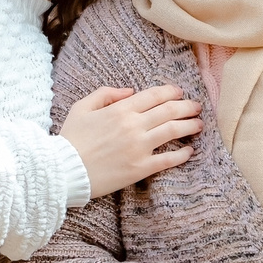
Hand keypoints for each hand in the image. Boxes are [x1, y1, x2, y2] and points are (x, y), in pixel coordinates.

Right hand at [59, 84, 202, 197]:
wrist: (63, 170)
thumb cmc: (71, 138)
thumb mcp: (82, 107)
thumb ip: (106, 93)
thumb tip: (130, 92)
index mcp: (120, 109)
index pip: (154, 96)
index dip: (171, 92)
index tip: (180, 92)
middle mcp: (134, 126)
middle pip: (169, 111)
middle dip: (187, 107)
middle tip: (197, 107)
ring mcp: (139, 147)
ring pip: (173, 131)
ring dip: (190, 126)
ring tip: (199, 124)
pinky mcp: (140, 168)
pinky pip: (167, 160)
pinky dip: (182, 154)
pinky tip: (189, 151)